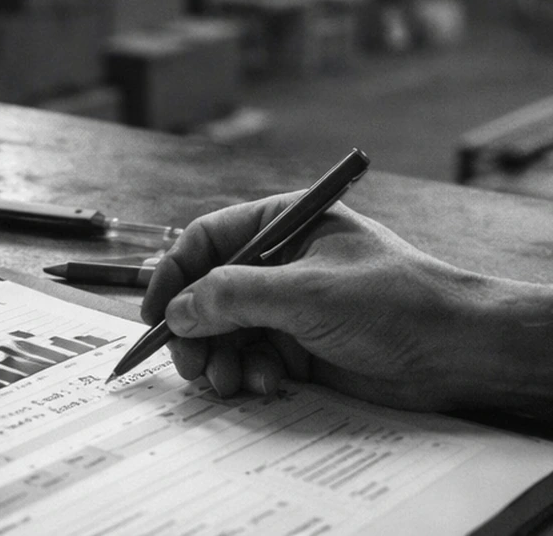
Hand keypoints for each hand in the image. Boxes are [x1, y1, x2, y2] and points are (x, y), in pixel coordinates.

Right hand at [141, 192, 552, 415]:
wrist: (456, 352)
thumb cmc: (393, 301)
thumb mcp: (306, 291)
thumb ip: (233, 296)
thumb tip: (175, 312)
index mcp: (281, 225)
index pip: (206, 241)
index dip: (173, 275)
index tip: (154, 314)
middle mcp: (278, 263)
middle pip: (207, 292)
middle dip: (194, 330)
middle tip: (189, 364)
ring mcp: (286, 306)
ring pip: (224, 331)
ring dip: (219, 359)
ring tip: (228, 382)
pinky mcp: (297, 346)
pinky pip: (249, 358)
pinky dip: (248, 374)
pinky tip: (267, 385)